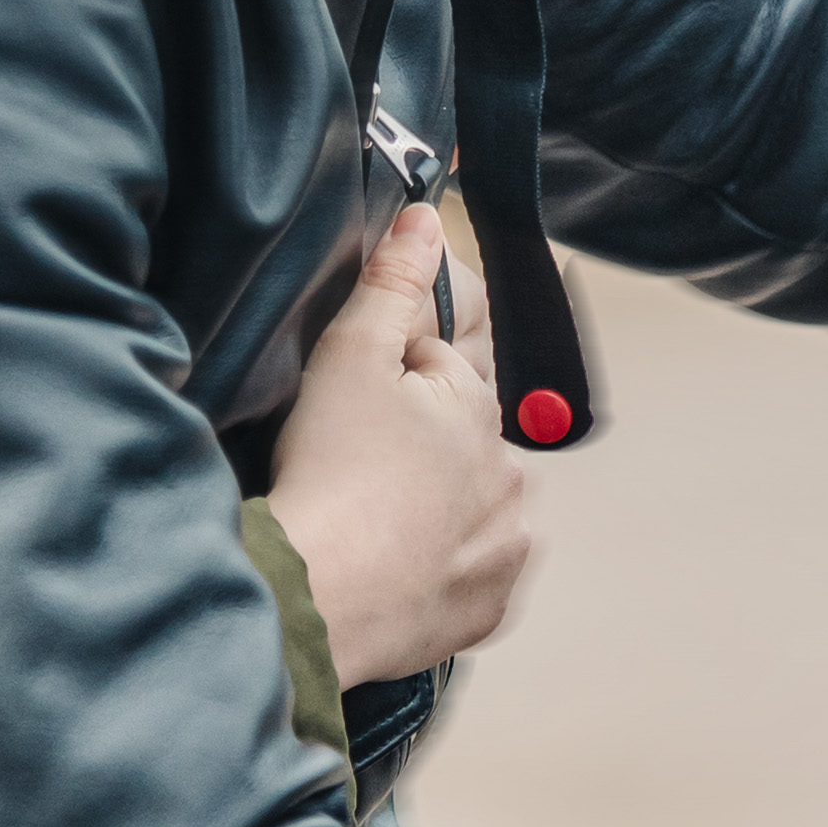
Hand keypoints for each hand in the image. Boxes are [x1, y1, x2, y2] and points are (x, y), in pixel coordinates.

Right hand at [265, 205, 525, 689]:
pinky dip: (437, 570)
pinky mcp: (489, 607)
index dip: (385, 381)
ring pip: (469, 507)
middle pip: (457, 439)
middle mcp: (510, 474)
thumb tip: (426, 220)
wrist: (317, 600)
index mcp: (479, 404)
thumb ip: (392, 282)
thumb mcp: (349, 355)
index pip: (437, 368)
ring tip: (367, 523)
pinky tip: (391, 568)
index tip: (348, 414)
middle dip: (415, 445)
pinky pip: (467, 574)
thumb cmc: (329, 476)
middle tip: (350, 470)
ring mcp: (505, 545)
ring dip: (432, 508)